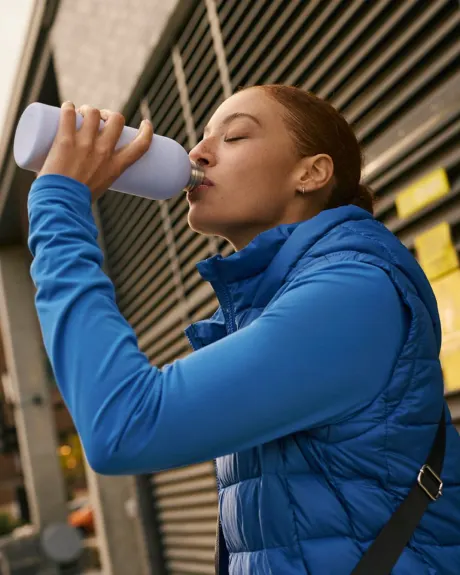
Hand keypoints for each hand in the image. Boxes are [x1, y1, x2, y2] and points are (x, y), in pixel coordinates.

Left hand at [38, 102, 153, 201]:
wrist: (61, 204)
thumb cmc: (78, 202)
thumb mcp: (100, 188)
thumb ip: (98, 176)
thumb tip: (89, 172)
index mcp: (116, 166)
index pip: (141, 145)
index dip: (147, 131)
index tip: (146, 124)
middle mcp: (104, 152)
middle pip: (116, 120)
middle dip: (110, 114)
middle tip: (100, 118)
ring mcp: (85, 144)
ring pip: (93, 113)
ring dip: (88, 110)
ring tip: (80, 114)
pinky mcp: (65, 140)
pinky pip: (69, 114)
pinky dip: (68, 107)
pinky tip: (68, 107)